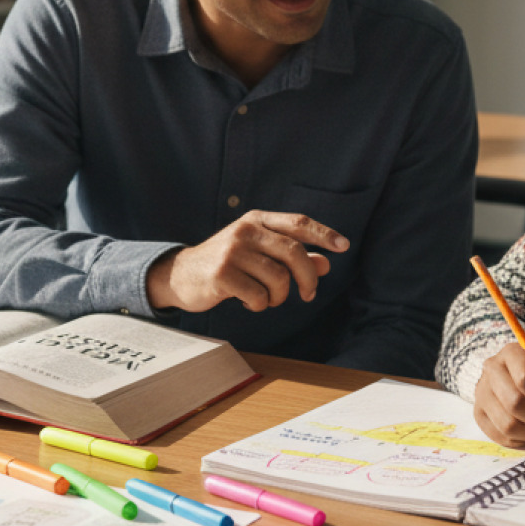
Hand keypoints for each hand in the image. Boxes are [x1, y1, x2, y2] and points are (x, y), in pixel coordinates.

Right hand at [146, 211, 348, 313]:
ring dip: (279, 296)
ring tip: (268, 299)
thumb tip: (325, 265)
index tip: (343, 246)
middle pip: (293, 252)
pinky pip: (258, 296)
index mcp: (257, 220)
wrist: (181, 275)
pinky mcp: (222, 274)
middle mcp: (245, 230)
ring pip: (278, 278)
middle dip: (307, 277)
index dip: (323, 234)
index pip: (297, 222)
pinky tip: (249, 302)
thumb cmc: (227, 264)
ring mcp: (232, 251)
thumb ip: (290, 258)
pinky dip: (260, 305)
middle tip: (308, 295)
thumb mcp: (258, 255)